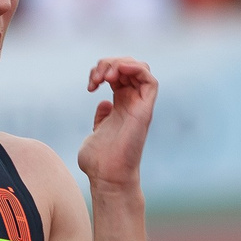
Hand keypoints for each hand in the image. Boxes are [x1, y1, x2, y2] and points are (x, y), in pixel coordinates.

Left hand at [75, 57, 157, 189]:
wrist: (107, 177)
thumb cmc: (99, 162)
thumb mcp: (96, 132)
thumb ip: (101, 118)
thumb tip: (104, 104)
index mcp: (121, 106)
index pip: (119, 74)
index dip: (103, 70)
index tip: (90, 85)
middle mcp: (132, 104)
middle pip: (128, 67)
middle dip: (109, 64)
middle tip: (96, 78)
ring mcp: (140, 106)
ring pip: (140, 69)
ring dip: (120, 64)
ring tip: (104, 76)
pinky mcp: (145, 111)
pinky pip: (150, 81)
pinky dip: (135, 69)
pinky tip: (117, 74)